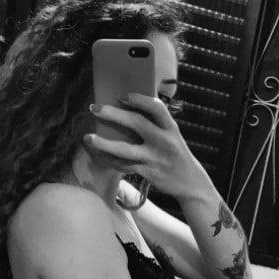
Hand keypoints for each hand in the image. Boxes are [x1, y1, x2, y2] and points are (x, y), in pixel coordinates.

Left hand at [83, 93, 211, 199]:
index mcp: (170, 127)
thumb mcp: (172, 135)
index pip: (156, 108)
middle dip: (113, 114)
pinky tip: (99, 154)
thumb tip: (127, 109)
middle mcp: (164, 141)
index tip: (122, 96)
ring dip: (104, 144)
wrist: (190, 182)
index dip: (139, 99)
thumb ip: (155, 124)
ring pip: (125, 150)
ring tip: (88, 138)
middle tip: (94, 109)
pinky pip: (125, 166)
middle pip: (136, 123)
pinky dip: (110, 160)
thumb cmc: (175, 153)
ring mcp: (155, 158)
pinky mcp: (148, 173)